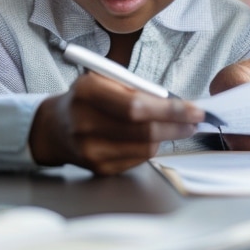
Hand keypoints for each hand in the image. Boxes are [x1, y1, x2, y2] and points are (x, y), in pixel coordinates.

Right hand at [28, 72, 202, 175]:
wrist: (55, 128)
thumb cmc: (87, 99)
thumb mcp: (104, 80)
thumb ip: (136, 89)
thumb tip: (175, 103)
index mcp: (86, 92)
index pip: (136, 106)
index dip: (170, 110)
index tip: (194, 110)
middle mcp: (84, 123)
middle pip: (144, 130)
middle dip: (177, 125)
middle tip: (194, 120)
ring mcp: (90, 150)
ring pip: (145, 147)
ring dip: (166, 136)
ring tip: (174, 126)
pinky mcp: (98, 168)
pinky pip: (138, 160)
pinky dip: (150, 147)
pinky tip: (150, 137)